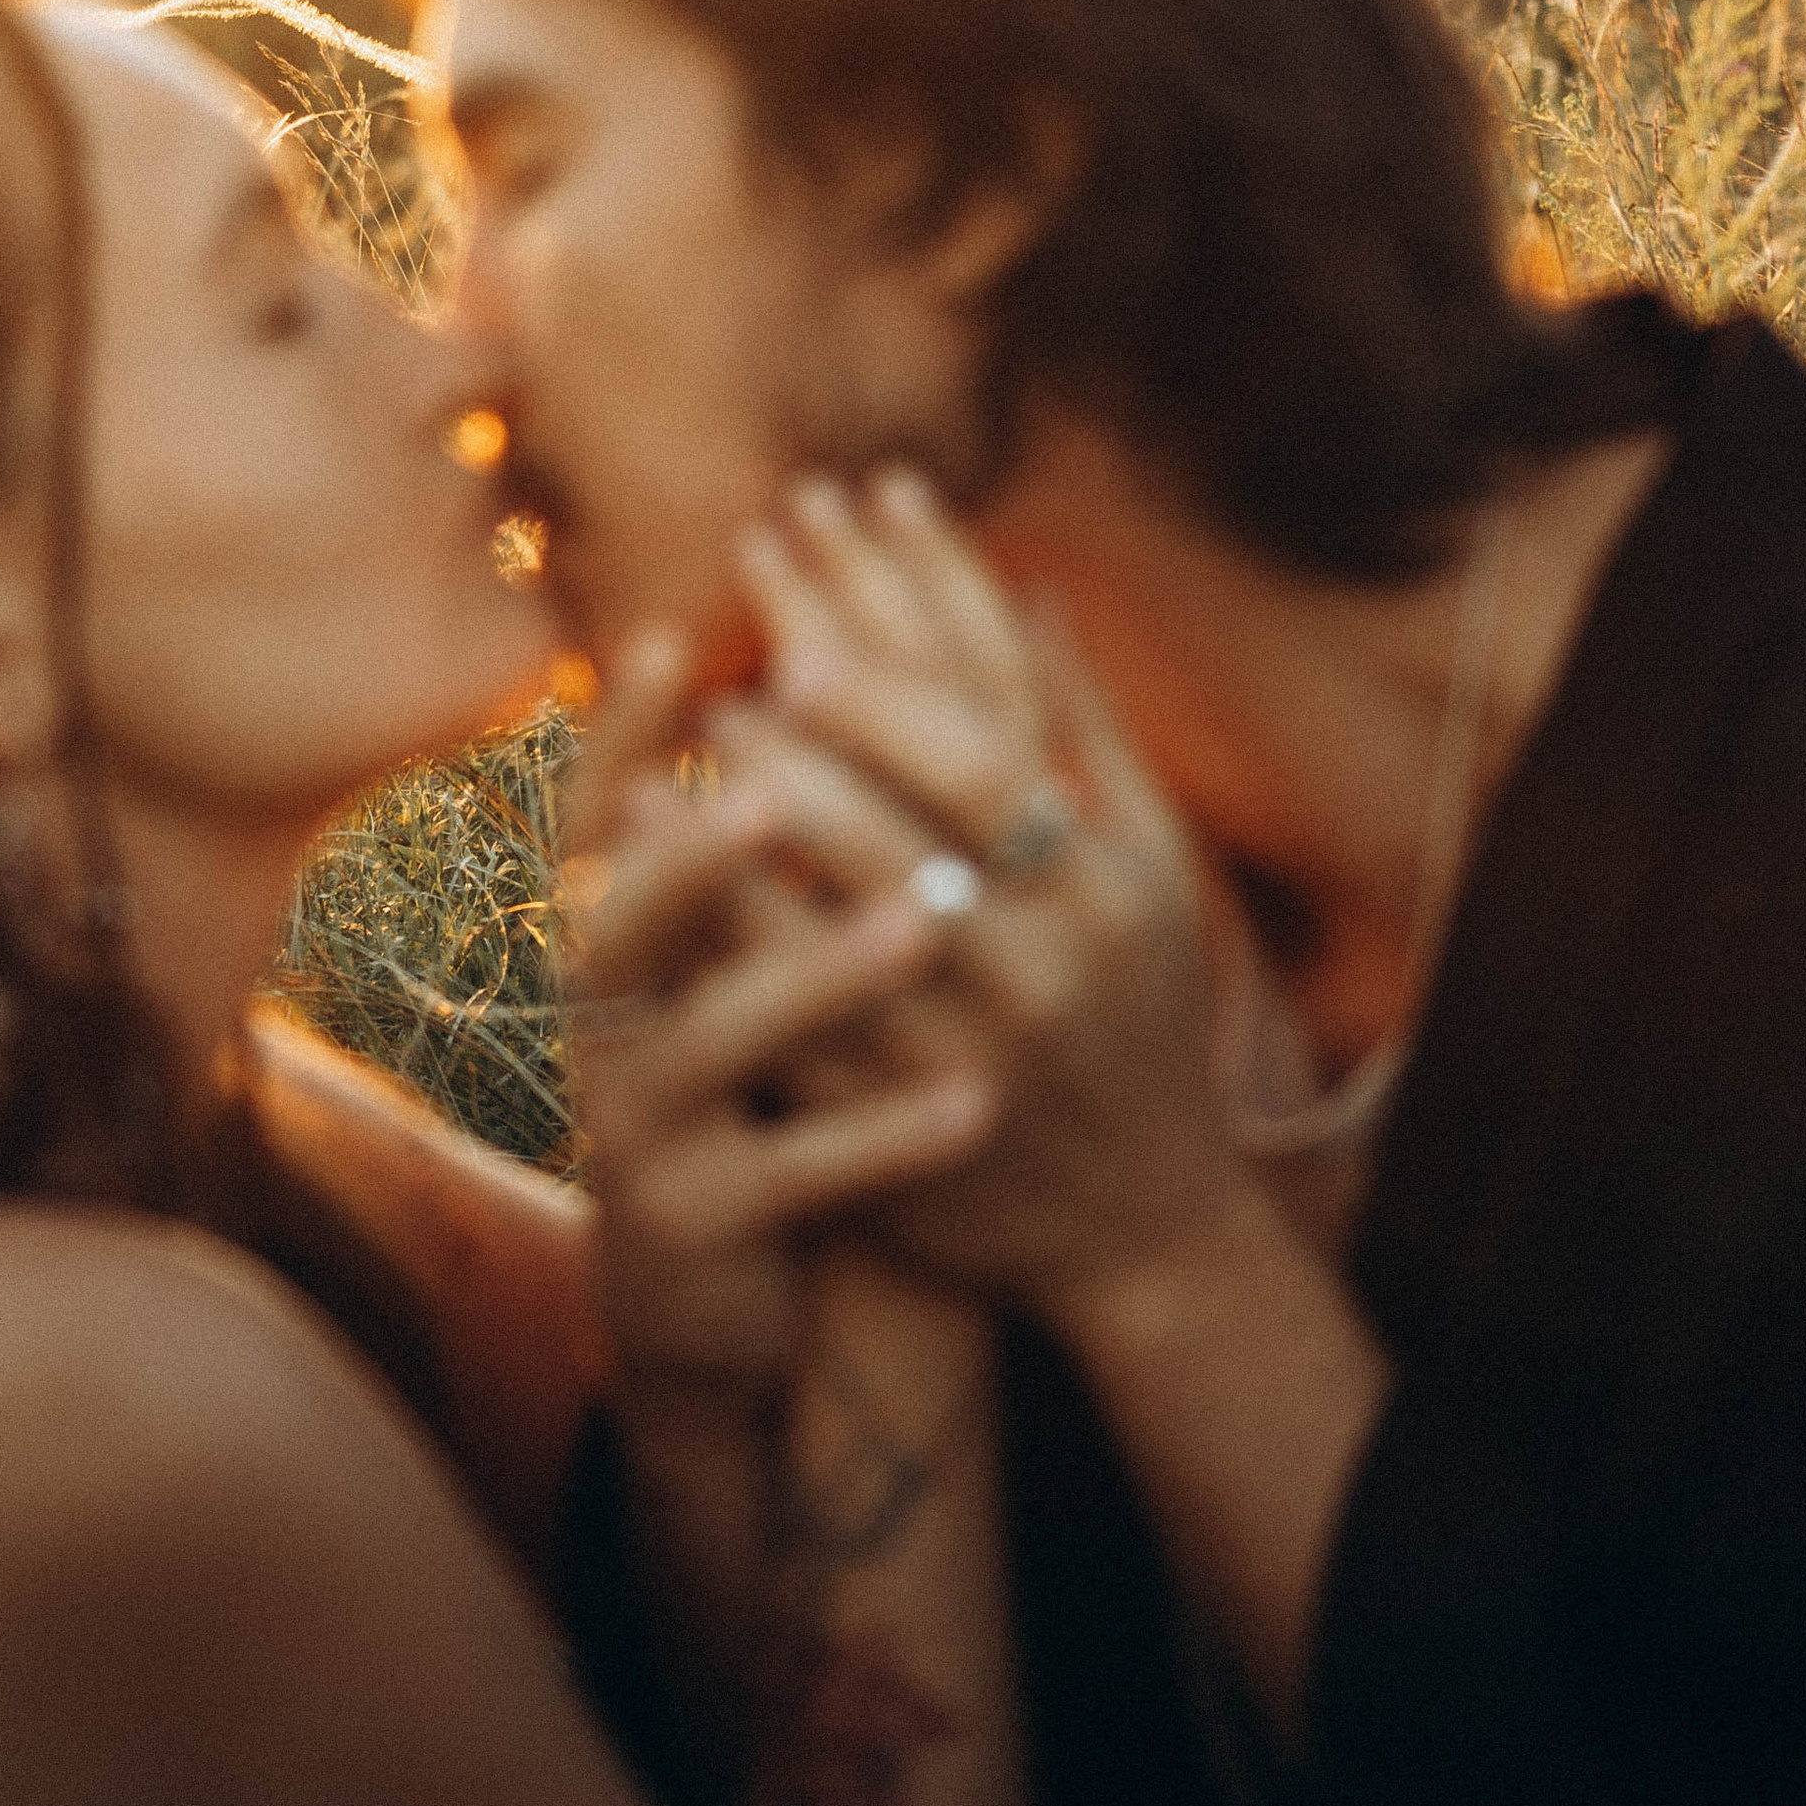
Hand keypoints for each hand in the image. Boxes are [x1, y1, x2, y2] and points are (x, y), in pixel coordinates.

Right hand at [562, 626, 995, 1429]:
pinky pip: (795, 1174)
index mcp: (612, 926)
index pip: (597, 806)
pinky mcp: (692, 1222)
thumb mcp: (736, 941)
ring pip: (711, 1040)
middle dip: (697, 848)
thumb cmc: (753, 1063)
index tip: (666, 634)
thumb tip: (814, 632)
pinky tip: (971, 1100)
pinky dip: (884, 1137)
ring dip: (813, 979)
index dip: (620, 728)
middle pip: (626, 918)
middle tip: (771, 784)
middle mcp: (600, 1017)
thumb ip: (760, 815)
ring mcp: (637, 1125)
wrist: (714, 1280)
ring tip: (917, 929)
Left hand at [737, 472, 1253, 1338]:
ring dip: (729, 849)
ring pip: (822, 938)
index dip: (885, 697)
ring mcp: (962, 1059)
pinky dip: (717, 959)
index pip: (982, 765)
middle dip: (792, 754)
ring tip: (658, 773)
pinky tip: (654, 894)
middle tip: (715, 689)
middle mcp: (1039, 970)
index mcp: (1101, 889)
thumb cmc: (1140, 1007)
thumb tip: (1029, 584)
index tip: (797, 639)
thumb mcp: (1152, 868)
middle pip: (891, 838)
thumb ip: (1086, 730)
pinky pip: (787, 1037)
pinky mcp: (891, 1131)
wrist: (1140, 1221)